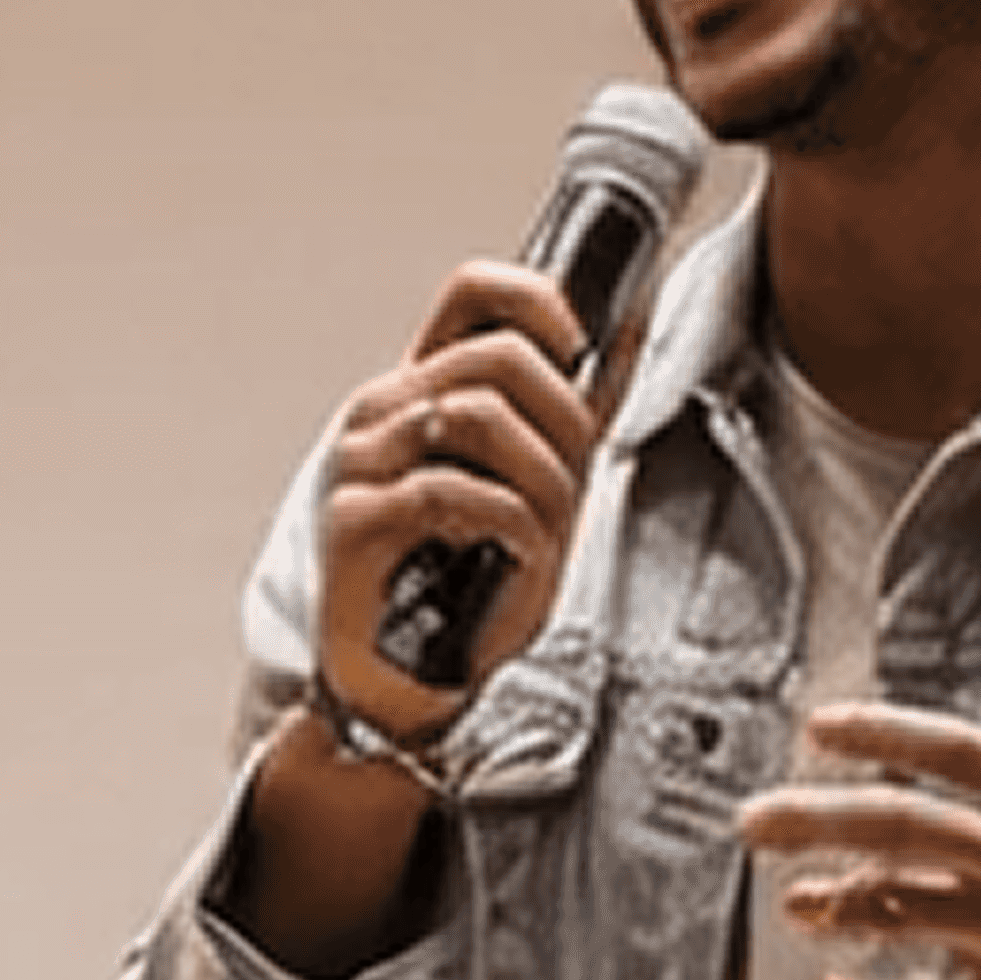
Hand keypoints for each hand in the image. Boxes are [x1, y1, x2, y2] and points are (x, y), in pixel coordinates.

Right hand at [309, 263, 603, 733]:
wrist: (407, 687)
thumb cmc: (463, 589)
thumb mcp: (537, 484)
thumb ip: (572, 411)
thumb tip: (629, 329)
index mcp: (423, 390)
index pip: (473, 292)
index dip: (540, 301)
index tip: (582, 352)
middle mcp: (382, 414)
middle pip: (497, 358)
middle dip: (565, 419)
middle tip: (575, 479)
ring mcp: (360, 464)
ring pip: (478, 415)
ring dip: (541, 477)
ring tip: (544, 530)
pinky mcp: (351, 522)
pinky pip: (448, 492)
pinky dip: (507, 524)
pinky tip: (513, 557)